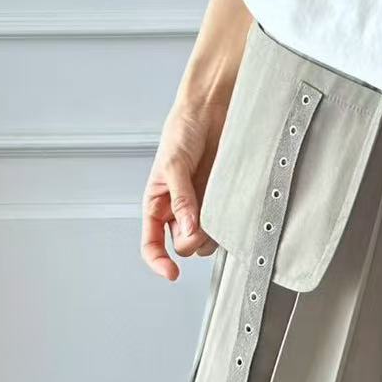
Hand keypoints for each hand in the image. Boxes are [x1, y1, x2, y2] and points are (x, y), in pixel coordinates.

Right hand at [140, 95, 228, 280]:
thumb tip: (187, 230)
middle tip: (200, 220)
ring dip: (212, 232)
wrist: (211, 109)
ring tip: (216, 207)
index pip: (151, 243)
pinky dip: (227, 220)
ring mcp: (203, 205)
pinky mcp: (223, 198)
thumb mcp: (174, 164)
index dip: (158, 260)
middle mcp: (179, 210)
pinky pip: (225, 221)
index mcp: (158, 203)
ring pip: (206, 239)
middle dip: (191, 239)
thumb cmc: (183, 130)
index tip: (171, 273)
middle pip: (183, 245)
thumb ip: (181, 198)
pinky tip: (229, 206)